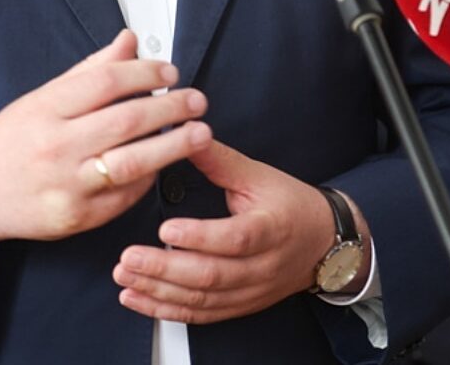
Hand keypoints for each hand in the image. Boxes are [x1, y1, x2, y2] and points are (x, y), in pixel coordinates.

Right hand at [0, 30, 211, 251]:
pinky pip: (125, 196)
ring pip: (133, 163)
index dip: (145, 73)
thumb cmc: (9, 141)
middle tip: (197, 101)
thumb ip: (90, 70)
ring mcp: (67, 184)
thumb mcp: (43, 96)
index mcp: (47, 109)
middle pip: (127, 121)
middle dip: (172, 109)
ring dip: (174, 146)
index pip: (107, 82)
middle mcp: (57, 146)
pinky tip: (162, 165)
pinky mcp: (77, 217)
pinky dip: (148, 179)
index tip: (170, 73)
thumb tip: (129, 41)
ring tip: (200, 133)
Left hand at [112, 139, 356, 323]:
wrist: (324, 243)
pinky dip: (166, 310)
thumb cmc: (291, 205)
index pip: (236, 238)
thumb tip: (187, 133)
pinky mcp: (239, 306)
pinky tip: (137, 298)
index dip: (200, 237)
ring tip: (125, 276)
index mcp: (271, 228)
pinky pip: (201, 315)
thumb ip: (219, 160)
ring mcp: (251, 291)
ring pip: (203, 300)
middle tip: (128, 257)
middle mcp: (262, 266)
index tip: (165, 229)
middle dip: (165, 269)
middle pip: (212, 275)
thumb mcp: (259, 176)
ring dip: (159, 291)